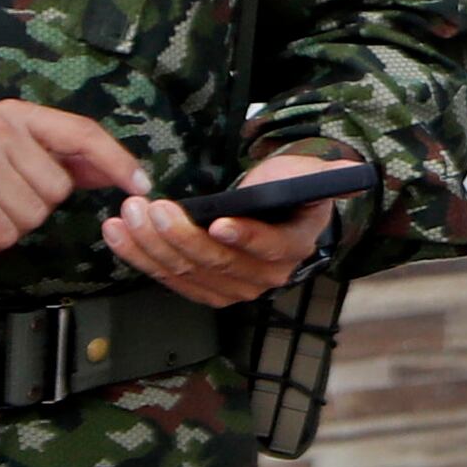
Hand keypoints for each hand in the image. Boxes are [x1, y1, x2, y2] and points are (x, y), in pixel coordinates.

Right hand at [0, 100, 143, 255]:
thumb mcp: (3, 141)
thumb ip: (55, 153)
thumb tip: (114, 171)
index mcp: (17, 114)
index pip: (82, 133)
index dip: (116, 159)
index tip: (141, 183)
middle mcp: (0, 131)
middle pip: (58, 190)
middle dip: (34, 204)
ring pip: (33, 216)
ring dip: (8, 224)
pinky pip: (3, 235)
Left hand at [107, 142, 351, 308]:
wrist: (276, 213)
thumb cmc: (288, 188)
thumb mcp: (307, 177)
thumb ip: (322, 178)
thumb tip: (348, 176)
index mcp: (294, 248)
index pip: (269, 247)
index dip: (244, 236)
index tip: (218, 221)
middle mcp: (265, 277)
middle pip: (216, 260)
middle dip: (177, 234)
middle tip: (149, 207)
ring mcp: (233, 288)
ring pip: (186, 271)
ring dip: (150, 244)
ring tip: (127, 216)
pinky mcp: (204, 290)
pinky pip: (167, 278)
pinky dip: (140, 256)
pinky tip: (118, 234)